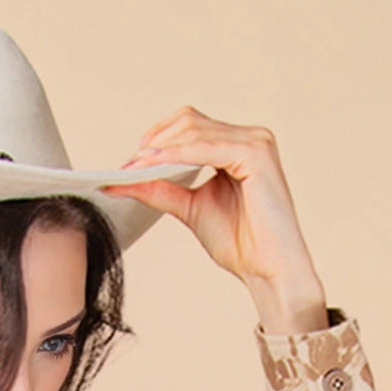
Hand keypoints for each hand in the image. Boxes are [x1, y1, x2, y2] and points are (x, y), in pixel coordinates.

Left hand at [103, 107, 327, 333]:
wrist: (267, 269)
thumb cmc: (241, 243)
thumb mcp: (190, 208)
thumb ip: (161, 190)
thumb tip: (124, 179)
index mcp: (237, 146)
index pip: (189, 126)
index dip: (155, 139)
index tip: (127, 163)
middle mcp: (249, 137)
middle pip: (189, 121)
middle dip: (153, 142)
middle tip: (127, 166)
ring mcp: (255, 142)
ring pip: (195, 131)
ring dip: (159, 149)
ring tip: (134, 167)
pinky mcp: (256, 154)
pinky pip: (206, 147)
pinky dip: (176, 155)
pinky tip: (154, 165)